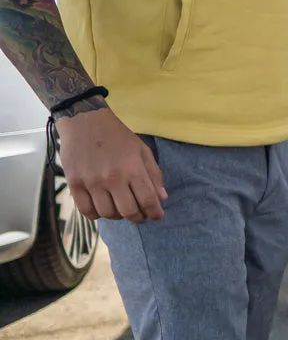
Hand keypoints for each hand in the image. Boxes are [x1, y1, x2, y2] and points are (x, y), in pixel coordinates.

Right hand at [56, 107, 165, 222]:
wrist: (84, 122)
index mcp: (132, 169)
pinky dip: (97, 215)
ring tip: (121, 209)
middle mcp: (112, 178)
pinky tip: (102, 208)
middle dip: (138, 218)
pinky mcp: (74, 184)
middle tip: (140, 215)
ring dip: (118, 216)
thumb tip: (161, 198)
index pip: (148, 201)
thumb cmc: (117, 136)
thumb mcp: (142, 150)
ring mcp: (91, 183)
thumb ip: (153, 175)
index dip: (155, 213)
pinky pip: (86, 211)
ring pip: (107, 214)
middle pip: (128, 212)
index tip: (157, 216)